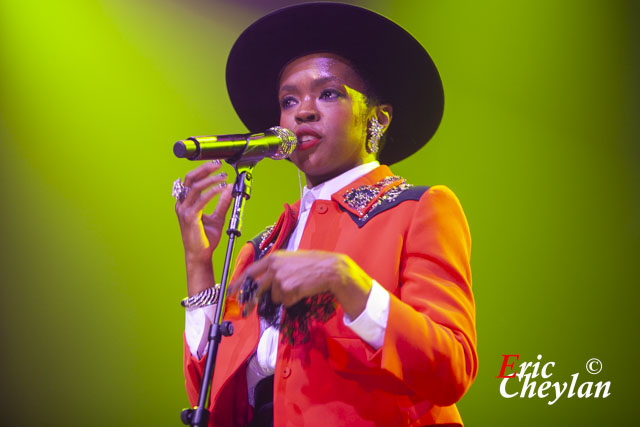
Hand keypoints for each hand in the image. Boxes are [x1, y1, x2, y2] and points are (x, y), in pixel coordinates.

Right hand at [175, 160, 232, 295]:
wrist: (200, 256)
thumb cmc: (205, 239)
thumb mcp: (217, 217)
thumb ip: (223, 202)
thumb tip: (229, 188)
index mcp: (185, 203)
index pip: (191, 181)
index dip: (202, 170)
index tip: (216, 165)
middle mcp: (182, 205)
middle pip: (190, 179)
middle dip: (204, 169)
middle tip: (218, 165)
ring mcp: (184, 211)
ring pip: (195, 187)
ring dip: (211, 179)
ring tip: (223, 177)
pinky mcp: (190, 218)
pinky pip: (201, 200)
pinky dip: (212, 192)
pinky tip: (221, 188)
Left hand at [230, 250, 372, 318]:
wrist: (330, 269)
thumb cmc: (313, 264)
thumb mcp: (291, 260)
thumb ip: (276, 268)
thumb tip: (263, 284)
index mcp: (273, 257)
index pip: (250, 271)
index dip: (238, 283)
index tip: (230, 292)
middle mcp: (274, 267)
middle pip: (257, 288)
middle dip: (250, 301)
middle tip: (245, 310)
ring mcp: (280, 278)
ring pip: (274, 297)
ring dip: (284, 297)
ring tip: (298, 287)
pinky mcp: (288, 289)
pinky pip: (286, 302)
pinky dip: (293, 300)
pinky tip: (302, 290)